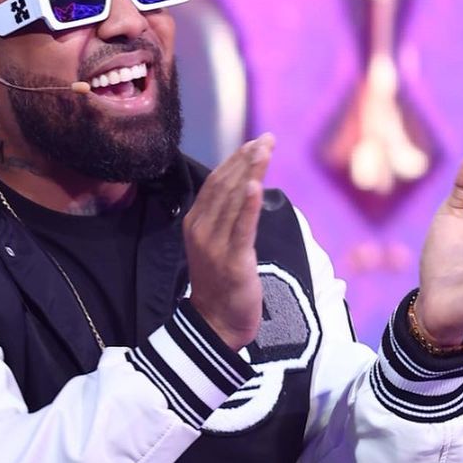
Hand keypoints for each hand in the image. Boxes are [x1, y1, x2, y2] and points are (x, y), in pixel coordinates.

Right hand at [184, 135, 273, 349]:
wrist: (216, 323)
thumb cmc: (221, 282)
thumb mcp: (217, 243)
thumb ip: (225, 217)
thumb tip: (242, 187)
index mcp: (195, 223)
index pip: (215, 183)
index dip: (235, 160)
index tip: (256, 142)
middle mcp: (201, 230)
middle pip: (225, 186)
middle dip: (247, 159)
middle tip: (267, 139)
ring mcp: (215, 245)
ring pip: (234, 200)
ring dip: (251, 172)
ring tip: (265, 150)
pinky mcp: (234, 260)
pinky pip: (242, 228)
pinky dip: (249, 205)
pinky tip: (256, 185)